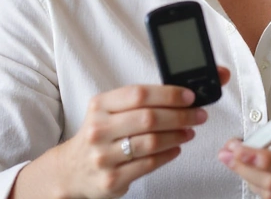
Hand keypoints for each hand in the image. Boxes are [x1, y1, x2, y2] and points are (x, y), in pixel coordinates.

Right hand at [12, 67, 229, 198]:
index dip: (168, 94)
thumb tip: (184, 90)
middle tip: (199, 115)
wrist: (71, 169)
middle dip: (180, 116)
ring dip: (178, 136)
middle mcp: (99, 129)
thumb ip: (141, 99)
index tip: (190, 96)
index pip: (139, 94)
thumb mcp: (109, 110)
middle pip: (149, 118)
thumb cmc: (101, 133)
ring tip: (189, 131)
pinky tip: (176, 148)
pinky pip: (148, 164)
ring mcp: (104, 156)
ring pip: (151, 142)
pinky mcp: (111, 179)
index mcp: (99, 105)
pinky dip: (168, 155)